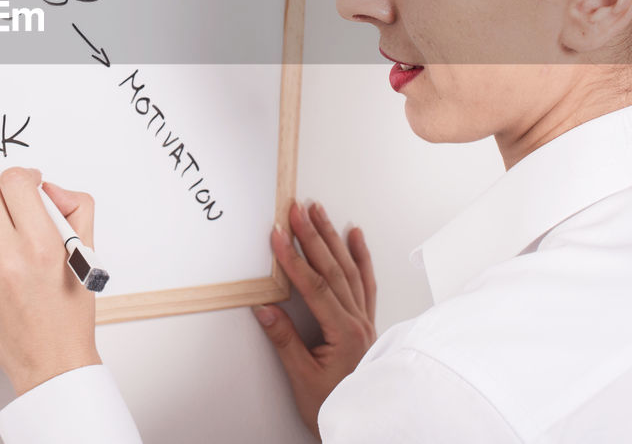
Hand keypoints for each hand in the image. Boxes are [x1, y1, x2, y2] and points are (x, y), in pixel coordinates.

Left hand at [0, 166, 101, 395]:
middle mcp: (8, 255)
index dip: (25, 176)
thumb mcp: (88, 254)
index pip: (15, 182)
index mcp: (41, 245)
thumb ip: (76, 208)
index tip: (33, 185)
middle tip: (21, 204)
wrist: (50, 363)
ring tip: (4, 220)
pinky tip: (1, 249)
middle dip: (6, 190)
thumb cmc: (71, 314)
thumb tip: (50, 189)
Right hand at [253, 200, 376, 439]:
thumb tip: (265, 309)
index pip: (315, 287)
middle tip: (296, 210)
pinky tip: (354, 236)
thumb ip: (285, 341)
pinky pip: (365, 282)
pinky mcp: (366, 322)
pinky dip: (360, 257)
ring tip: (318, 212)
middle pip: (333, 270)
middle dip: (312, 236)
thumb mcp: (302, 378)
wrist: (366, 423)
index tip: (277, 236)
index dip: (293, 259)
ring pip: (349, 270)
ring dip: (332, 238)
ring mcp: (365, 320)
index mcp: (344, 334)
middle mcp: (359, 322)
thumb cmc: (335, 406)